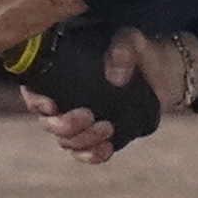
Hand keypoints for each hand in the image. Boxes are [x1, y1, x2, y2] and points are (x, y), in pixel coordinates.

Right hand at [23, 27, 193, 164]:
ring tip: (107, 128)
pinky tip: (106, 149)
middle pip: (48, 123)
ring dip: (82, 141)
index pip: (33, 90)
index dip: (34, 101)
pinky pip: (84, 153)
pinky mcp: (96, 137)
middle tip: (88, 116)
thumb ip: (124, 49)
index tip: (51, 105)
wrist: (164, 73)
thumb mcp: (133, 41)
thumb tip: (114, 76)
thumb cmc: (139, 51)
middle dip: (64, 126)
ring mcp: (79, 121)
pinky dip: (92, 155)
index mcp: (62, 73)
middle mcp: (64, 99)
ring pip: (66, 142)